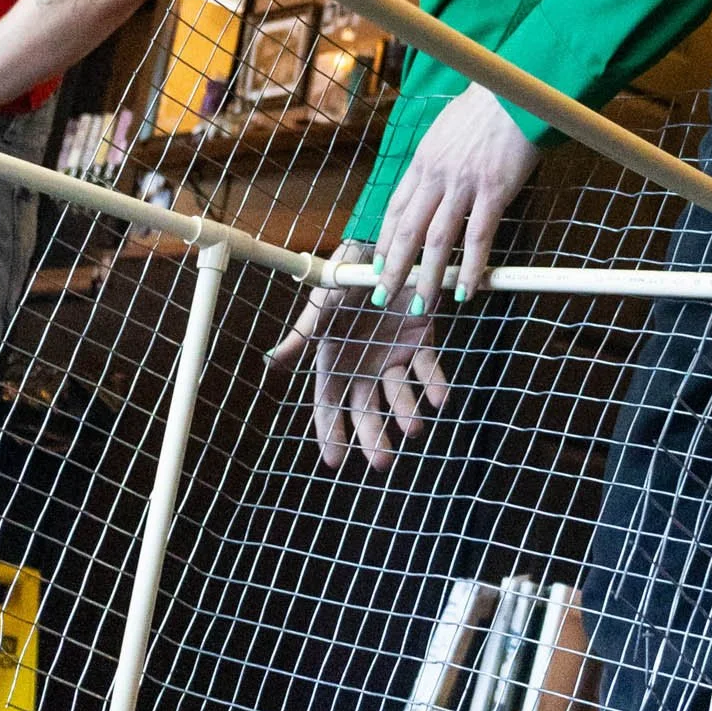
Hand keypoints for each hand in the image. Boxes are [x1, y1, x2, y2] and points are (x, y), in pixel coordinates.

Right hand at [272, 240, 448, 470]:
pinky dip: (435, 384)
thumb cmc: (341, 278)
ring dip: (406, 412)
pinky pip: (429, 368)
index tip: (335, 462)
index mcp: (335, 362)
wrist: (377, 247)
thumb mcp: (320, 306)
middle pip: (366, 409)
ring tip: (414, 428)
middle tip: (382, 461)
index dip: (331, 432)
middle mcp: (364, 366)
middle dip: (373, 435)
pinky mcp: (421, 341)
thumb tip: (270, 364)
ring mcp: (393, 356)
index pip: (329, 405)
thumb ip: (302, 337)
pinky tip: (441, 399)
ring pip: (400, 394)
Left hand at [373, 83, 539, 315]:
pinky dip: (471, 268)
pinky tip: (466, 290)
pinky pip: (478, 237)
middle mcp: (436, 175)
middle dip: (394, 269)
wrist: (516, 90)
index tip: (379, 265)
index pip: (396, 209)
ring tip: (423, 305)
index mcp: (423, 161)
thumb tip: (432, 184)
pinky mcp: (494, 191)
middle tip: (385, 296)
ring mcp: (464, 184)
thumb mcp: (447, 132)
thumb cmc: (486, 107)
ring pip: (438, 241)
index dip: (385, 242)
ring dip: (428, 278)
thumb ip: (437, 161)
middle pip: (408, 232)